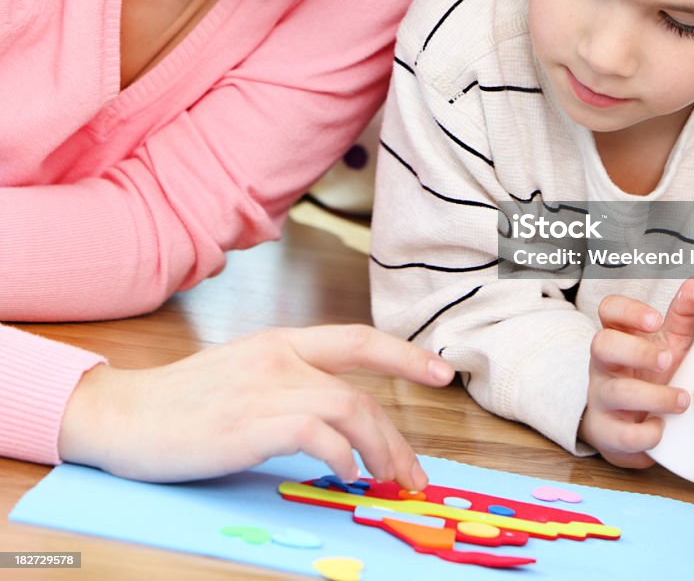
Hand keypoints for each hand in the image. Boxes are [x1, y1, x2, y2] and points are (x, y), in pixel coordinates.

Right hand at [58, 325, 453, 484]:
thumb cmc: (182, 402)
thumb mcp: (243, 372)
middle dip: (398, 433)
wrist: (123, 413)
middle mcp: (280, 358)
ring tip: (390, 481)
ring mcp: (266, 388)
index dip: (405, 355)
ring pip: (350, 407)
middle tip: (415, 473)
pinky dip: (341, 455)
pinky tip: (346, 474)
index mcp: (281, 342)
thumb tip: (336, 417)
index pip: (358, 338)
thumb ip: (289, 381)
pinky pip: (316, 433)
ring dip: (381, 448)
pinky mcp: (249, 423)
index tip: (442, 372)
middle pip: (362, 387)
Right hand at [579, 278, 693, 467]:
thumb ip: (683, 315)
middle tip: (668, 360)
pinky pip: (621, 434)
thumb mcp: (668, 343)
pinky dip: (646, 433)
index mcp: (619, 335)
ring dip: (653, 396)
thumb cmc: (650, 376)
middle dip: (636, 351)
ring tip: (682, 399)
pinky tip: (663, 428)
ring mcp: (602, 397)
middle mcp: (604, 364)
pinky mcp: (608, 432)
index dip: (628, 311)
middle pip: (602, 345)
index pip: (609, 310)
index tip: (654, 320)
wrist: (628, 426)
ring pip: (615, 391)